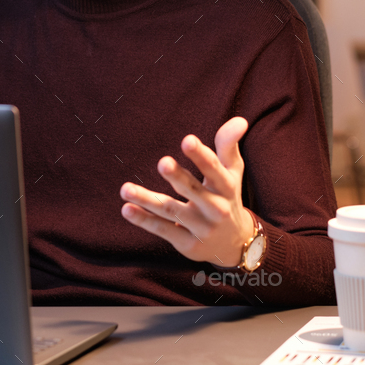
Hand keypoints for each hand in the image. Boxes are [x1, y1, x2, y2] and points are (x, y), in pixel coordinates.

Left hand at [120, 116, 254, 267]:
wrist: (236, 245)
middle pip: (192, 190)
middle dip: (178, 177)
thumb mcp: (232, 172)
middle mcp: (215, 209)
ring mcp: (201, 228)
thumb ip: (228, 145)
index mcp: (226, 187)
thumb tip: (239, 119)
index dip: (201, 155)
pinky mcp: (187, 244)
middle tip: (162, 163)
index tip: (187, 140)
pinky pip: (163, 229)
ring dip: (147, 200)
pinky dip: (144, 220)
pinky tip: (127, 209)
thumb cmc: (228, 197)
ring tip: (125, 188)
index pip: (214, 169)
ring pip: (171, 211)